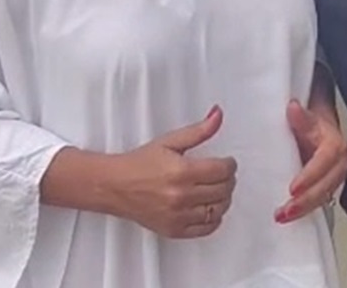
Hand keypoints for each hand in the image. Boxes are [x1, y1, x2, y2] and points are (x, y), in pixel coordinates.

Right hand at [106, 105, 236, 237]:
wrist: (116, 186)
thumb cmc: (139, 163)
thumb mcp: (170, 141)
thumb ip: (199, 130)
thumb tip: (217, 115)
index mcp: (182, 171)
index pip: (222, 170)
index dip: (230, 164)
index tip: (228, 162)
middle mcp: (181, 196)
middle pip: (223, 190)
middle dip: (228, 179)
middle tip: (223, 173)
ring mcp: (178, 216)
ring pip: (217, 210)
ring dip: (223, 198)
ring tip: (218, 189)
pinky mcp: (174, 230)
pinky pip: (205, 229)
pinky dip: (213, 219)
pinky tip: (210, 208)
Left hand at [274, 98, 346, 222]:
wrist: (319, 127)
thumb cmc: (312, 122)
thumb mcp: (307, 115)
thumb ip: (302, 116)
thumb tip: (293, 108)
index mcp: (335, 145)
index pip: (325, 161)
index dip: (310, 176)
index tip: (293, 188)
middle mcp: (339, 164)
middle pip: (326, 186)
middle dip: (306, 201)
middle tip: (285, 210)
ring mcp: (334, 178)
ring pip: (323, 197)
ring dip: (303, 209)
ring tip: (281, 216)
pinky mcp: (326, 188)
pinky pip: (317, 202)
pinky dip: (303, 211)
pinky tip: (287, 217)